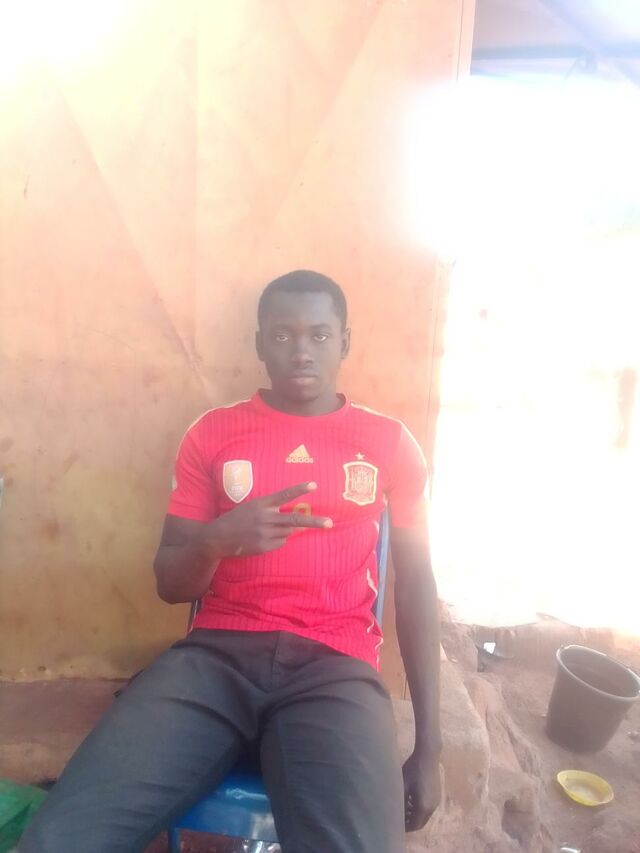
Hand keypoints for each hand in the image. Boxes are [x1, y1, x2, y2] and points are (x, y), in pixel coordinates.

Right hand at [201, 482, 331, 558]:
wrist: (217, 537)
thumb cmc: (236, 519)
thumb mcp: (251, 508)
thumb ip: (271, 509)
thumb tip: (293, 519)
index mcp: (261, 503)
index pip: (284, 495)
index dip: (299, 489)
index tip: (314, 485)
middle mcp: (265, 517)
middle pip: (295, 519)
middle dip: (314, 522)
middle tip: (330, 523)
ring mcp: (265, 533)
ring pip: (288, 532)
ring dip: (286, 530)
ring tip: (268, 529)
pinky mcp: (264, 546)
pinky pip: (280, 543)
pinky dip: (277, 540)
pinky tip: (263, 539)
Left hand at [402, 750, 440, 831]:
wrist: (428, 755)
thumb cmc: (413, 770)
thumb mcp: (403, 786)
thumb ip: (401, 802)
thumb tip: (396, 814)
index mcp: (423, 807)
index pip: (414, 825)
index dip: (405, 827)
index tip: (395, 824)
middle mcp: (432, 807)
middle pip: (421, 822)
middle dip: (410, 822)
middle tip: (398, 817)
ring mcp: (436, 801)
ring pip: (425, 815)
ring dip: (415, 815)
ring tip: (404, 808)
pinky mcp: (437, 794)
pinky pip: (428, 807)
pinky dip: (420, 809)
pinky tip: (412, 799)